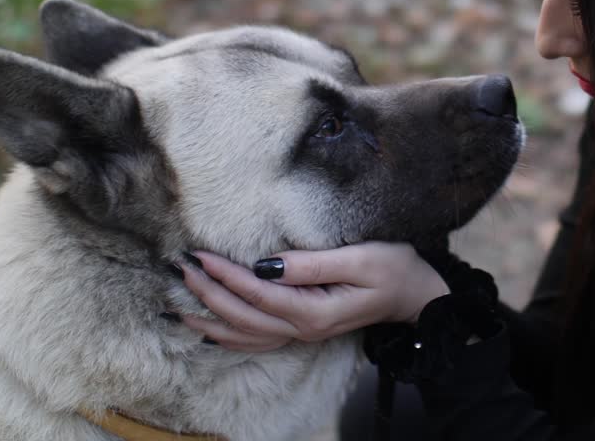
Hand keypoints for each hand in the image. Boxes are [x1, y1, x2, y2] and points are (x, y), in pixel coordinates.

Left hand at [177, 242, 449, 351]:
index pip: (257, 293)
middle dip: (207, 293)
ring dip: (209, 318)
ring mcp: (302, 334)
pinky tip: (209, 329)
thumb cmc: (394, 268)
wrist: (416, 295)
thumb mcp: (359, 258)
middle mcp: (303, 329)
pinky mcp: (303, 329)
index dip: (225, 275)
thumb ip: (312, 264)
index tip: (199, 253)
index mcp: (314, 312)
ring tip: (178, 301)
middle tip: (181, 267)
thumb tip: (266, 264)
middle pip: (243, 317)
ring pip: (244, 335)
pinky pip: (256, 341)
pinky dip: (228, 336)